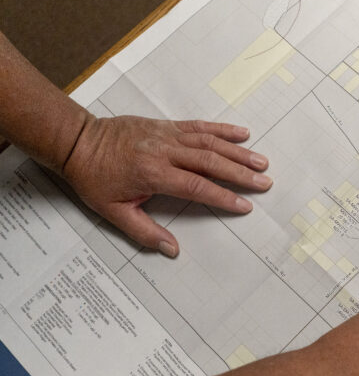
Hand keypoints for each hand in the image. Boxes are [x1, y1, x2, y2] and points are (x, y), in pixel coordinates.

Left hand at [62, 115, 271, 256]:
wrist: (78, 141)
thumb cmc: (94, 177)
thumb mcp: (113, 211)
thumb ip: (144, 232)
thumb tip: (171, 250)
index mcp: (152, 173)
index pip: (195, 187)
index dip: (222, 197)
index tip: (243, 205)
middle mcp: (164, 151)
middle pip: (210, 161)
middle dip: (240, 173)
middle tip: (264, 182)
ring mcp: (167, 135)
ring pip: (209, 142)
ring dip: (238, 152)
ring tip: (261, 162)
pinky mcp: (167, 125)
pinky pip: (199, 126)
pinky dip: (222, 129)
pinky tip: (242, 133)